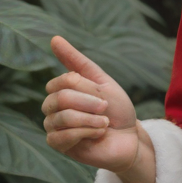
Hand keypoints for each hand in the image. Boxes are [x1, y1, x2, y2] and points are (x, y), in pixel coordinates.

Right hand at [42, 36, 139, 172]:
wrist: (128, 138)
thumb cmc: (116, 109)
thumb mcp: (102, 82)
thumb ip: (77, 62)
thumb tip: (54, 39)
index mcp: (63, 88)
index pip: (62, 81)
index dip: (85, 88)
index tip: (104, 97)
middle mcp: (53, 105)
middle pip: (60, 98)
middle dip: (89, 104)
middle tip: (105, 110)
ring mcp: (52, 125)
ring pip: (63, 117)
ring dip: (90, 120)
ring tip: (103, 123)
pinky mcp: (56, 144)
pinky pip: (62, 136)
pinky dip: (87, 133)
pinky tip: (98, 134)